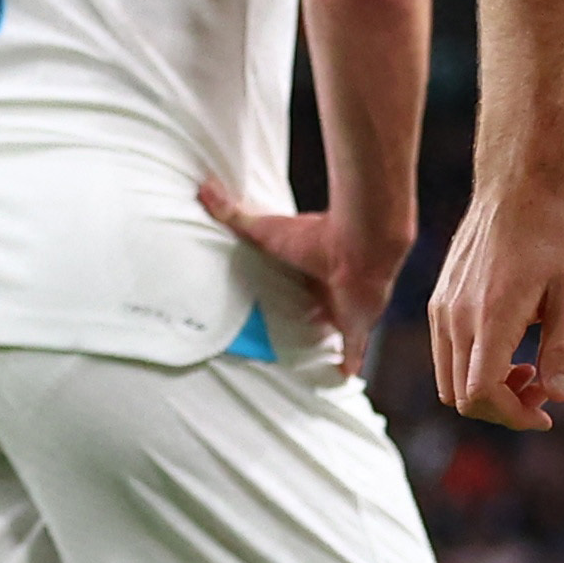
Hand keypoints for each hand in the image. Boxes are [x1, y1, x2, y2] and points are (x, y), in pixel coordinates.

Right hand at [204, 182, 407, 377]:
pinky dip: (348, 363)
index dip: (291, 292)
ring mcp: (346, 309)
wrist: (360, 246)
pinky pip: (353, 351)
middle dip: (309, 317)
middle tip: (292, 331)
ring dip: (326, 339)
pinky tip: (344, 375)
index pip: (299, 283)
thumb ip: (234, 213)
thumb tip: (203, 187)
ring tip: (312, 356)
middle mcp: (330, 289)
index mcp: (311, 268)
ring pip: (336, 329)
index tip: (279, 299)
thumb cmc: (315, 236)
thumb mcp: (265, 229)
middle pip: (317, 307)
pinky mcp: (356, 327)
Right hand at [429, 179, 563, 428]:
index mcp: (490, 318)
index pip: (481, 394)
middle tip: (541, 388)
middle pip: (461, 397)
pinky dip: (472, 367)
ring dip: (486, 389)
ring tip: (527, 367)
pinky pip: (445, 355)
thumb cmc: (551, 235)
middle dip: (503, 407)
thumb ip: (560, 348)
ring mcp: (442, 309)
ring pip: (448, 380)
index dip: (513, 416)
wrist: (518, 188)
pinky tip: (507, 346)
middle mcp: (456, 317)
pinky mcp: (439, 301)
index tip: (544, 413)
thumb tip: (557, 395)